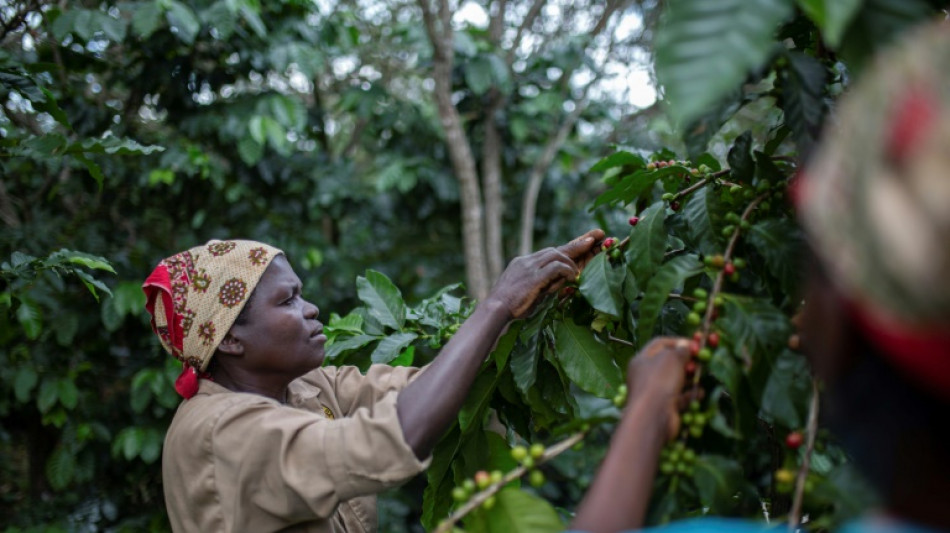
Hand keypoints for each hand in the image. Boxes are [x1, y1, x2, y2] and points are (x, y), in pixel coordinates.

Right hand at [488, 229, 604, 318]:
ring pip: (556, 254)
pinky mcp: (533, 277)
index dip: (567, 247)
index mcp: (524, 263)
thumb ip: (543, 284)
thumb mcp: (529, 291)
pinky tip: (573, 277)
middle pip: (555, 249)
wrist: (496, 309)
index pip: (549, 252)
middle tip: (594, 238)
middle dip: (576, 245)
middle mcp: (527, 261)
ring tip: (581, 269)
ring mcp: (529, 267)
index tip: (584, 240)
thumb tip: (560, 282)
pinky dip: (567, 270)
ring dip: (571, 261)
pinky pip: (556, 267)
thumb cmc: (512, 306)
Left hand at [625, 337, 691, 440]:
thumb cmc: (659, 380)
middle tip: (700, 361)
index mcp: (642, 359)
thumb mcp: (671, 358)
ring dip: (690, 378)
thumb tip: (686, 345)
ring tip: (702, 375)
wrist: (653, 416)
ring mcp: (655, 392)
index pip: (660, 344)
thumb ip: (681, 350)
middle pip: (669, 363)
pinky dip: (690, 394)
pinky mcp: (664, 407)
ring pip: (675, 381)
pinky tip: (701, 392)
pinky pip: (680, 397)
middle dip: (686, 361)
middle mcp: (646, 375)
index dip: (678, 341)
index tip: (695, 344)